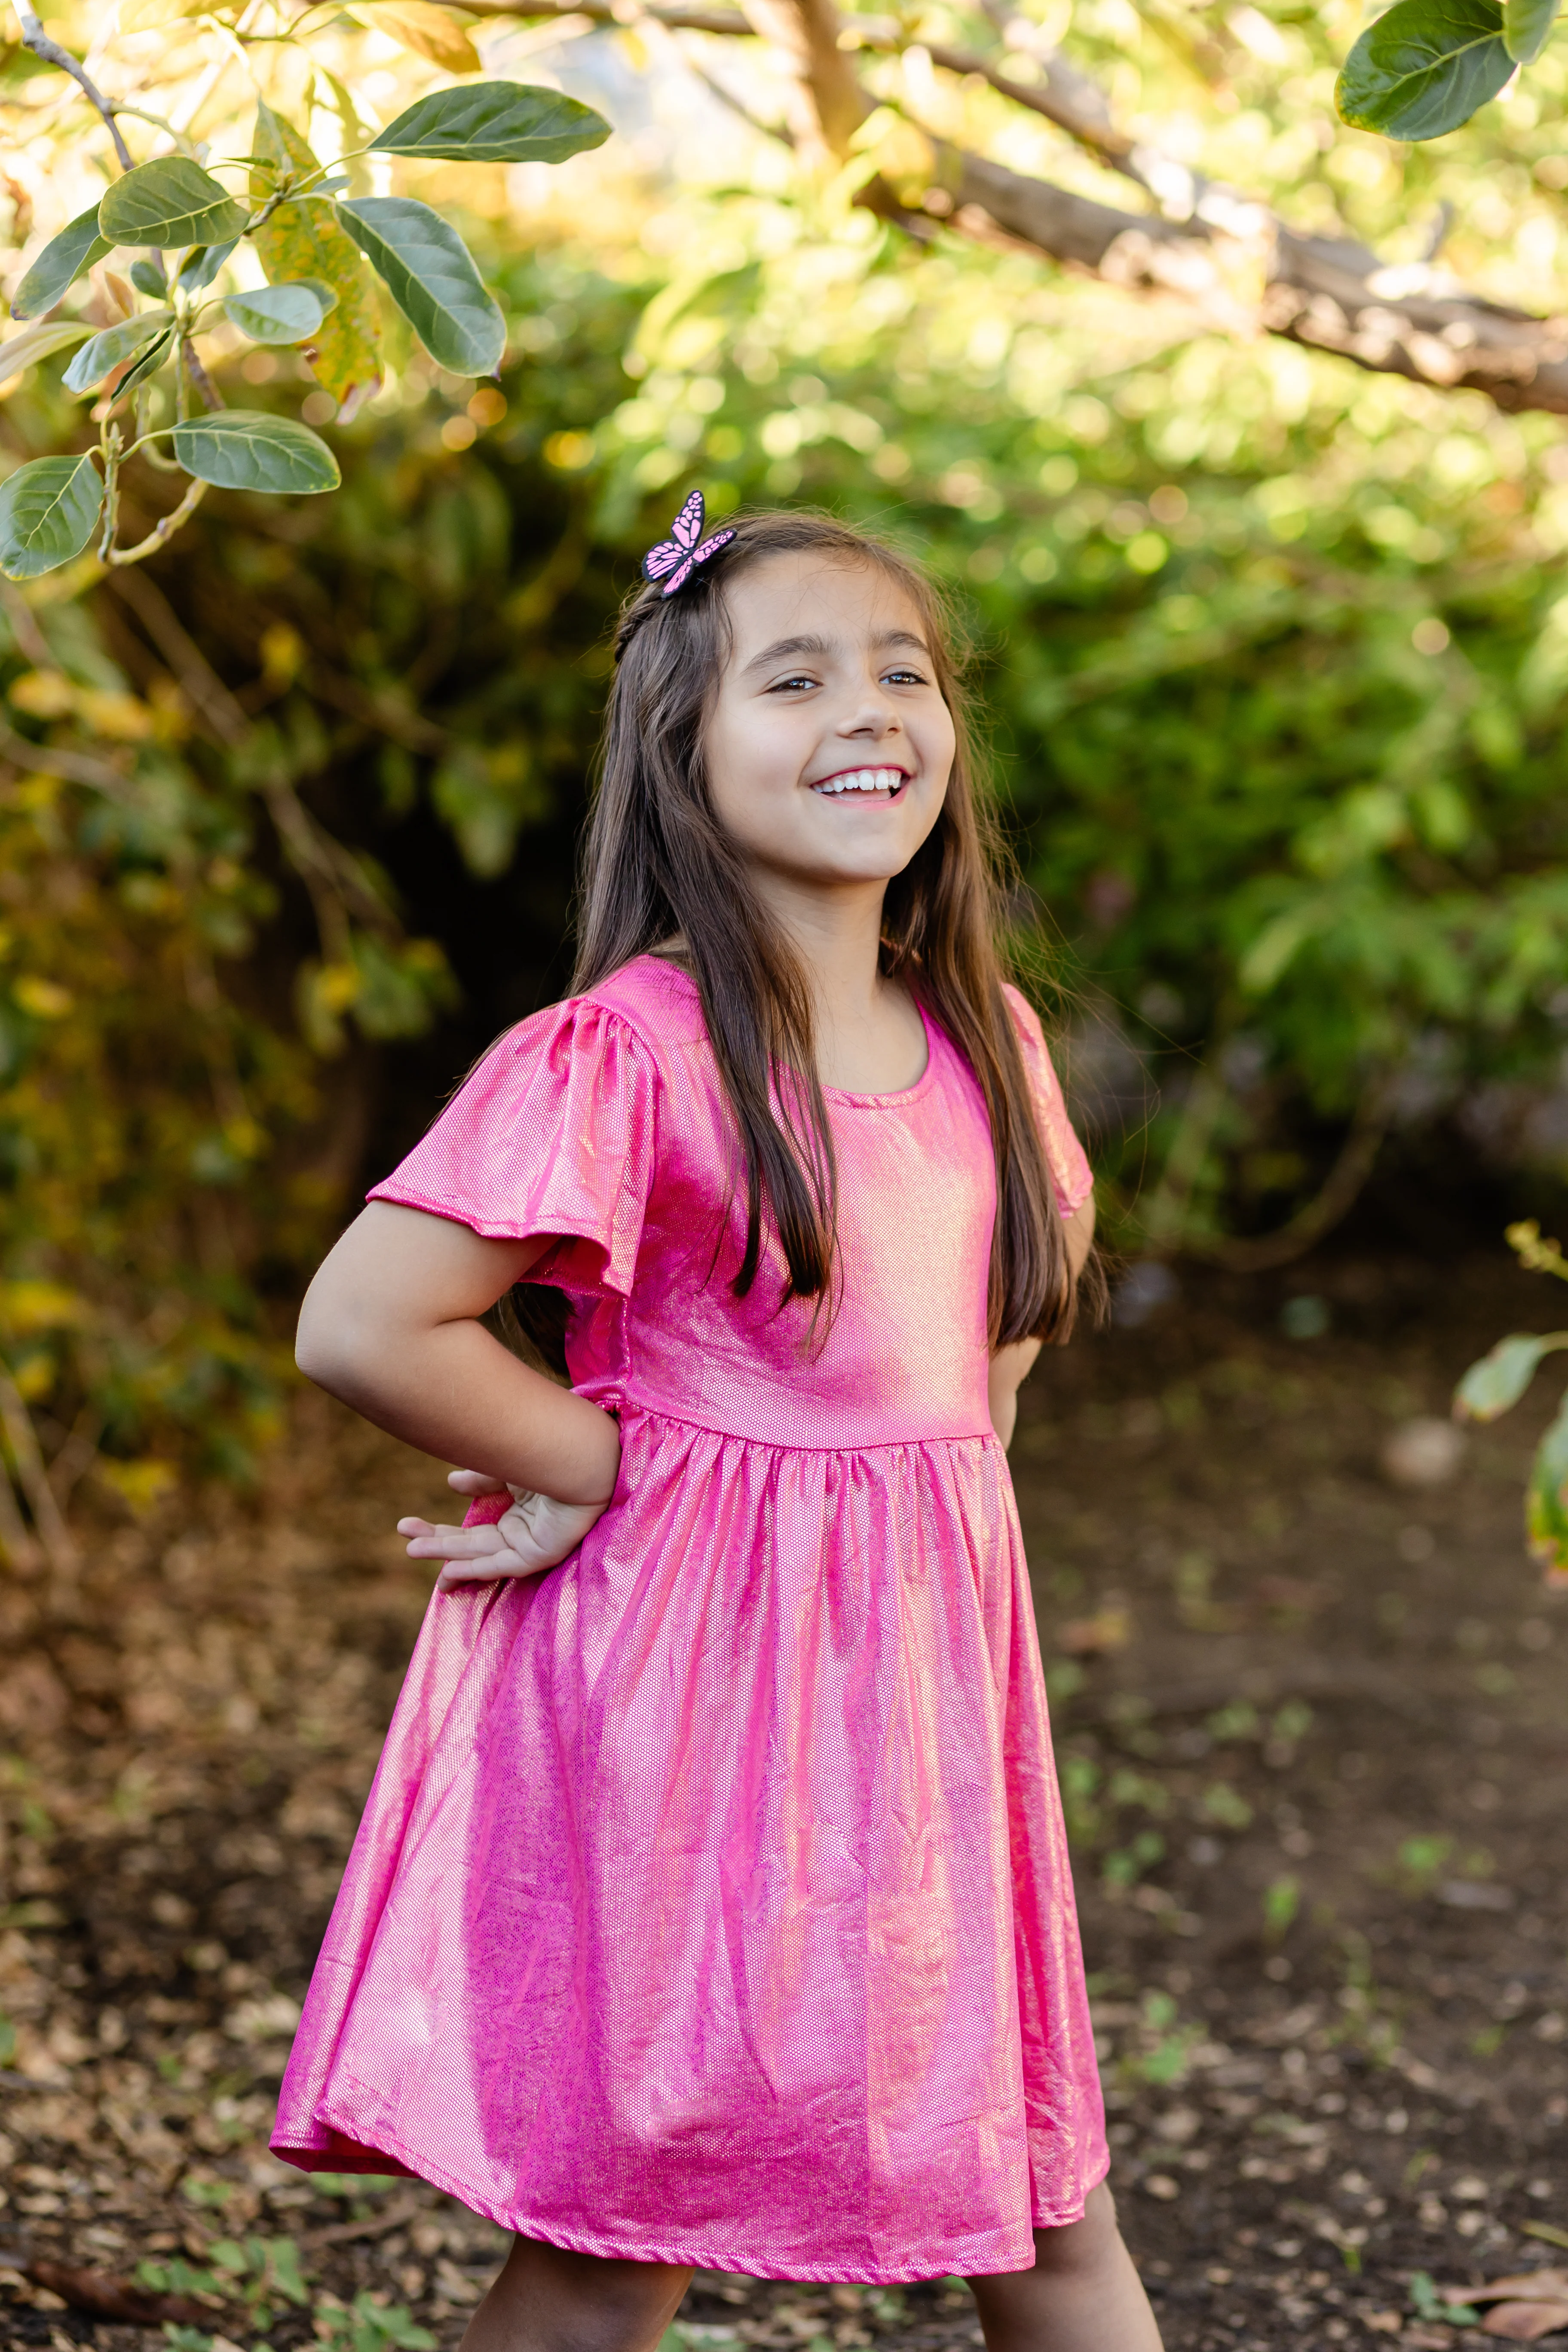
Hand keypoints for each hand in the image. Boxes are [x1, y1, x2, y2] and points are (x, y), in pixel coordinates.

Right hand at [398, 1468, 611, 1593]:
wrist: (584, 1453)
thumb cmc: (553, 1454)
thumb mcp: (507, 1466)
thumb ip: (482, 1479)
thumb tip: (451, 1483)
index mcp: (517, 1514)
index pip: (473, 1531)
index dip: (441, 1534)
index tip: (409, 1531)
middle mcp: (523, 1531)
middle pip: (472, 1544)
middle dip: (438, 1544)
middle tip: (406, 1543)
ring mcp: (532, 1543)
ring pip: (480, 1555)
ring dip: (447, 1555)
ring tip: (413, 1549)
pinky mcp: (542, 1552)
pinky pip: (503, 1565)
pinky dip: (475, 1569)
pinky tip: (449, 1571)